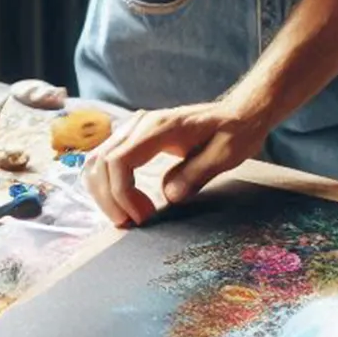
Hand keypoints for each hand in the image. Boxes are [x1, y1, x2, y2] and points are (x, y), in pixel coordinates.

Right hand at [81, 99, 269, 227]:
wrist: (240, 113)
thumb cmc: (236, 132)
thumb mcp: (226, 155)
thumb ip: (197, 173)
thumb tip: (169, 196)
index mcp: (161, 127)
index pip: (120, 160)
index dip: (123, 194)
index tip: (143, 217)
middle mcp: (142, 123)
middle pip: (101, 163)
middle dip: (110, 200)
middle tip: (134, 223)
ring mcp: (136, 128)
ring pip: (98, 161)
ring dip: (105, 194)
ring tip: (129, 216)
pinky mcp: (136, 137)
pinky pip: (108, 160)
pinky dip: (109, 184)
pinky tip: (128, 201)